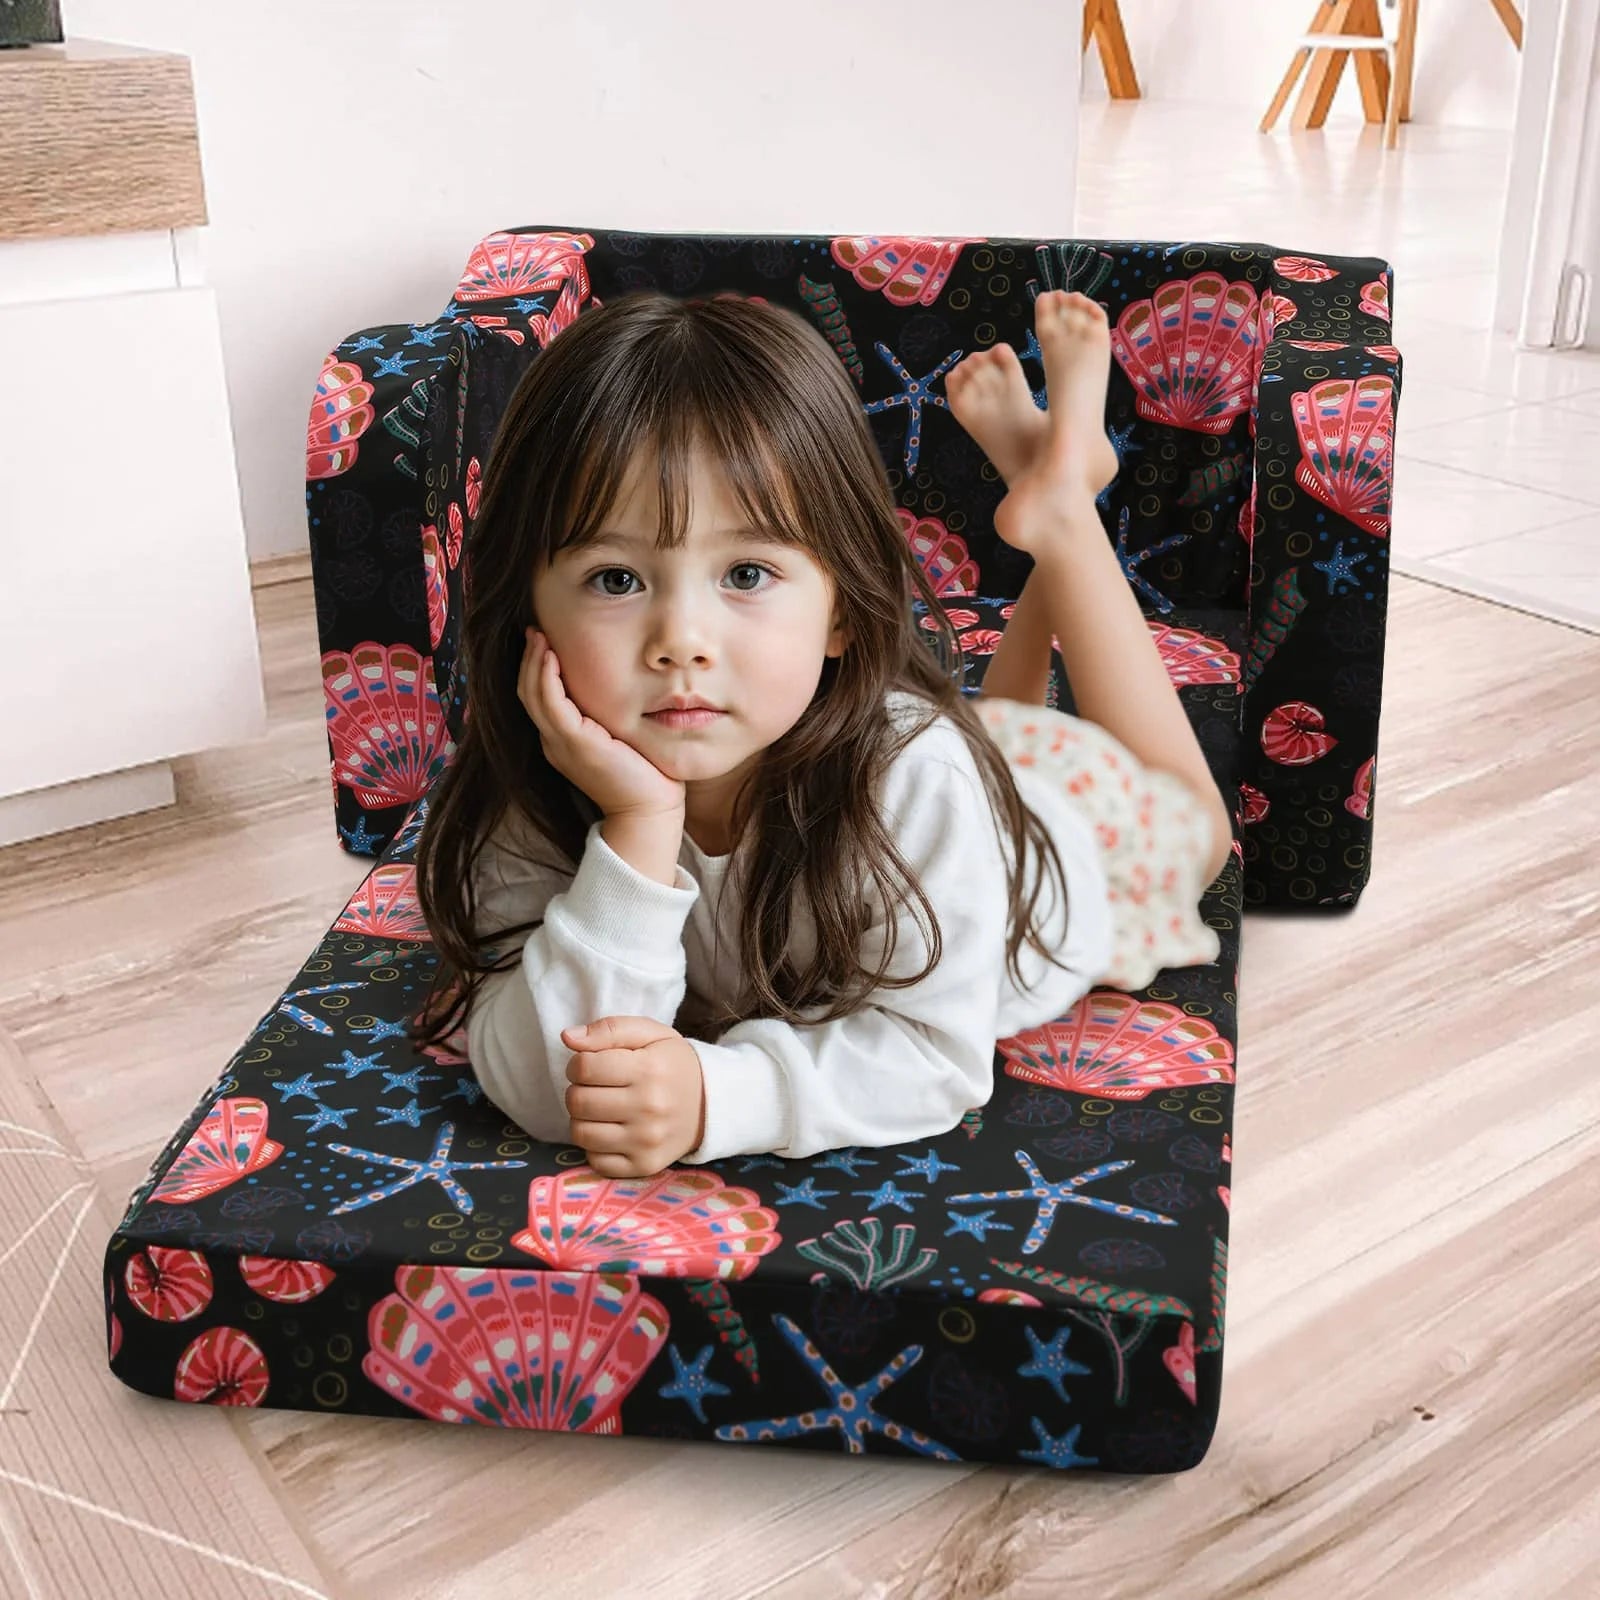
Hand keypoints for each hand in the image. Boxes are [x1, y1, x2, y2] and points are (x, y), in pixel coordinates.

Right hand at [520, 628, 687, 819]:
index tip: (543, 641)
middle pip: (528, 693)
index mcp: (563, 742)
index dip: (535, 669)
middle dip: (529, 659)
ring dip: (533, 661)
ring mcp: (560, 744)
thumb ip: (611, 717)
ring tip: (538, 635)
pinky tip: (550, 655)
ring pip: (533, 695)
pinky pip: (551, 703)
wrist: (648, 811)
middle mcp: (554, 743)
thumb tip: (626, 688)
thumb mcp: (622, 738)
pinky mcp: (574, 743)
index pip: (539, 699)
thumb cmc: (646, 776)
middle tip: (534, 629)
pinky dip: (546, 676)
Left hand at [560, 1014, 706, 1177]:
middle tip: (595, 1087)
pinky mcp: (644, 1166)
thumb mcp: (649, 1034)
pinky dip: (596, 1146)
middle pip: (578, 1101)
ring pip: (581, 1133)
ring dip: (583, 1118)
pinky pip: (596, 1161)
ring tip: (602, 1108)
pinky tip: (612, 1130)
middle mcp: (649, 1109)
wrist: (711, 1104)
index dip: (577, 1063)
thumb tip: (568, 1038)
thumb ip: (608, 1029)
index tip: (589, 1064)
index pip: (583, 1068)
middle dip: (578, 1090)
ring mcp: (647, 1142)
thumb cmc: (671, 1064)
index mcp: (649, 1070)